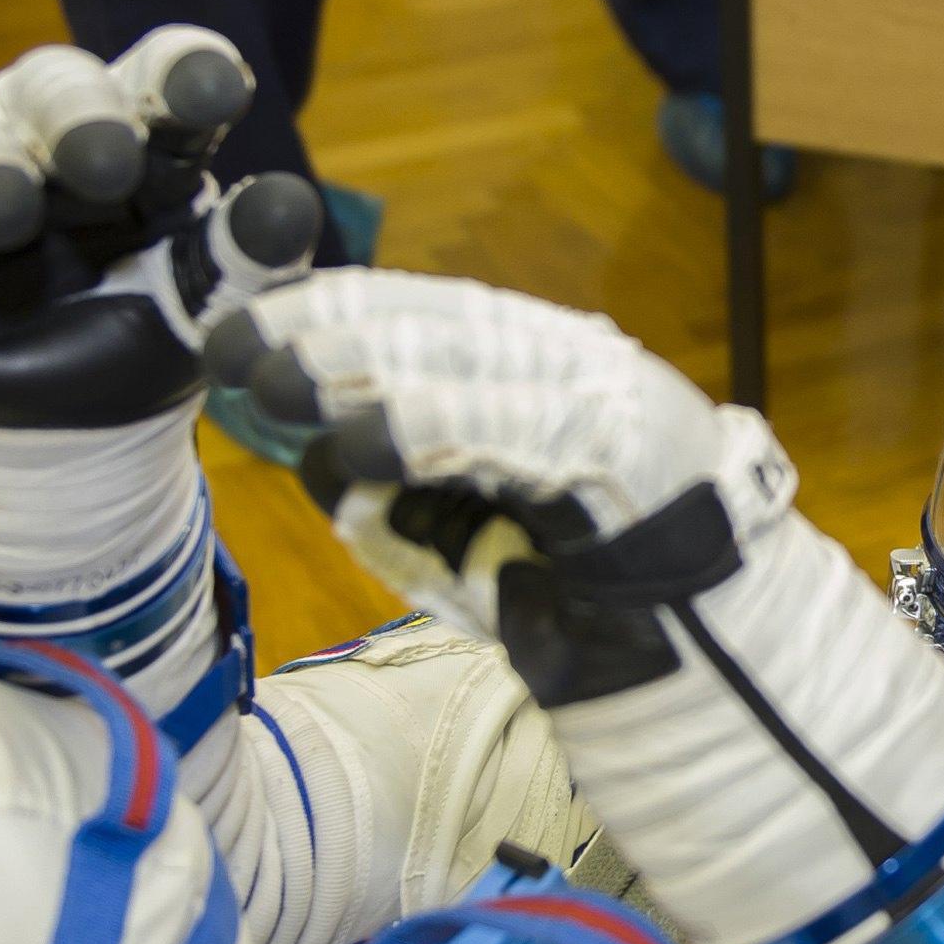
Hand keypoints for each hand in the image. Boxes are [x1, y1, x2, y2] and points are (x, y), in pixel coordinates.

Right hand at [0, 26, 322, 429]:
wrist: (70, 435)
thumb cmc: (147, 338)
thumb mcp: (206, 307)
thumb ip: (246, 259)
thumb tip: (292, 202)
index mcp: (143, 148)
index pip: (162, 88)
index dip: (183, 77)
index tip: (214, 85)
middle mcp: (48, 145)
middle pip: (51, 92)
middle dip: (76, 117)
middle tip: (104, 159)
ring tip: (2, 210)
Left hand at [204, 268, 798, 644]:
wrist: (708, 637)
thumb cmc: (582, 585)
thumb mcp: (473, 530)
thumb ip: (407, 493)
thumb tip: (324, 462)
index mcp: (539, 363)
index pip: (425, 313)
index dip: (330, 307)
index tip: (243, 324)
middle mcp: (571, 361)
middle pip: (436, 324)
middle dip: (328, 329)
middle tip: (235, 348)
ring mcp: (602, 396)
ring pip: (470, 361)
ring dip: (365, 367)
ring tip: (282, 381)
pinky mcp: (619, 446)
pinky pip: (509, 428)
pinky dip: (431, 429)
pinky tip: (360, 442)